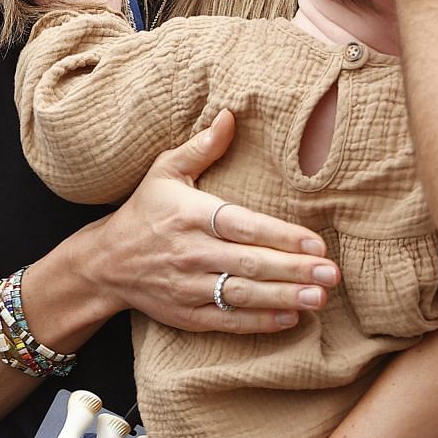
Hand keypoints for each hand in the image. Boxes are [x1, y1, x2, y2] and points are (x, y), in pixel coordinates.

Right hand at [88, 110, 339, 333]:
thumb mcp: (164, 172)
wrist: (105, 263)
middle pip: (249, 263)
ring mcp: (188, 287)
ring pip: (242, 295)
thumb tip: (230, 115)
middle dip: (294, 269)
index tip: (315, 242)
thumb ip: (201, 147)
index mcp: (190, 215)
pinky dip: (259, 322)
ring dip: (284, 298)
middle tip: (332, 273)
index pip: (242, 226)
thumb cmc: (144, 211)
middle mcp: (190, 253)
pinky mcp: (186, 315)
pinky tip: (290, 318)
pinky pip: (227, 321)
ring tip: (320, 297)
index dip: (280, 235)